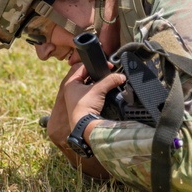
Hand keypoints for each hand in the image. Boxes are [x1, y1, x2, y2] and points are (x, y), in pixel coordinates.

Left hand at [45, 64, 125, 179]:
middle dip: (97, 74)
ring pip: (88, 85)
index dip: (95, 65)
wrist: (83, 126)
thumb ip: (110, 80)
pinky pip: (90, 94)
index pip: (82, 67)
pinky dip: (97, 92)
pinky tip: (103, 93)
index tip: (107, 67)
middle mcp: (71, 90)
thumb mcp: (99, 90)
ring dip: (97, 84)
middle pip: (85, 75)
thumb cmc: (84, 108)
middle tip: (107, 74)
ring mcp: (75, 98)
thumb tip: (120, 76)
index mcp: (70, 83)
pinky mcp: (81, 105)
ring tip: (106, 83)